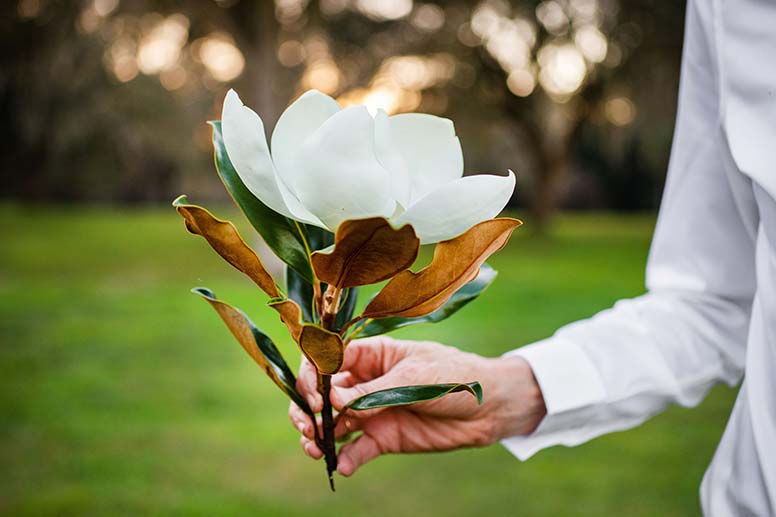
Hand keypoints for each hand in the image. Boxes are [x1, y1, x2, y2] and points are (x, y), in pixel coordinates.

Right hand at [288, 336, 545, 476]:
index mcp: (371, 355)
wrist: (488, 407)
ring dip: (318, 435)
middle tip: (310, 424)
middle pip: (321, 393)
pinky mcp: (383, 438)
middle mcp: (365, 383)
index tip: (316, 394)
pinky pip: (355, 449)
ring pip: (331, 423)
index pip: (328, 360)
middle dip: (308, 408)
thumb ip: (374, 391)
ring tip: (317, 448)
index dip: (313, 375)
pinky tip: (344, 466)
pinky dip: (345, 458)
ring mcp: (371, 411)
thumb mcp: (414, 377)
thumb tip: (333, 400)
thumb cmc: (454, 376)